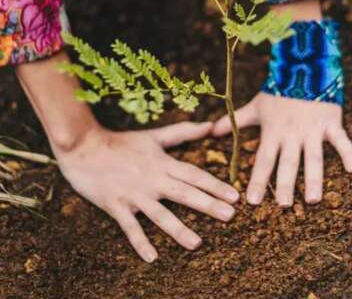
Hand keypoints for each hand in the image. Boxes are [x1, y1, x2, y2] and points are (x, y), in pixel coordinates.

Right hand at [53, 122, 238, 261]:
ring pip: (161, 214)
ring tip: (197, 243)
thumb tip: (210, 125)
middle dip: (208, 205)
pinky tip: (152, 258)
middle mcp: (153, 180)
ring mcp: (135, 194)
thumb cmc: (122, 142)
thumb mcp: (154, 135)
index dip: (215, 185)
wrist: (84, 147)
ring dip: (179, 230)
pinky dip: (140, 242)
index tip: (234, 196)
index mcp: (163, 163)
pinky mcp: (116, 206)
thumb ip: (182, 132)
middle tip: (230, 216)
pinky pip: (130, 228)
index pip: (194, 175)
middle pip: (185, 194)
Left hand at [213, 93, 351, 206]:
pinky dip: (348, 153)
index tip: (252, 201)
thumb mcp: (256, 105)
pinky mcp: (331, 122)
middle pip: (288, 162)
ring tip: (313, 199)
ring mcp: (313, 129)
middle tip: (283, 206)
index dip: (258, 180)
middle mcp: (292, 133)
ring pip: (313, 157)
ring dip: (314, 178)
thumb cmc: (278, 90)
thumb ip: (235, 120)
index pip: (263, 160)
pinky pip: (341, 140)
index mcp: (273, 131)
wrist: (302, 67)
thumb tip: (212, 130)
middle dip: (286, 184)